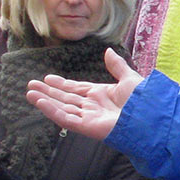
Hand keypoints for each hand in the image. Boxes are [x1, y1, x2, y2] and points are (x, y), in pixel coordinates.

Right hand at [25, 47, 141, 140]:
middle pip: (66, 98)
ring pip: (62, 108)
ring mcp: (89, 117)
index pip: (77, 89)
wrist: (149, 118)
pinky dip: (52, 111)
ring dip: (45, 100)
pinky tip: (40, 102)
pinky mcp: (87, 127)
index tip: (48, 78)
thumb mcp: (129, 78)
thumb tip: (108, 51)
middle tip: (31, 85)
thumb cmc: (144, 101)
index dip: (62, 84)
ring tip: (29, 92)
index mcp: (102, 95)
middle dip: (48, 92)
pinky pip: (66, 118)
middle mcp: (93, 106)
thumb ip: (117, 66)